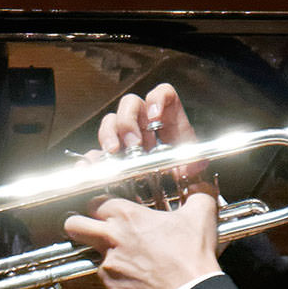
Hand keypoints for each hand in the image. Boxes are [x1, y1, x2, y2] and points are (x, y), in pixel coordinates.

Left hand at [63, 192, 220, 288]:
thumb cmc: (192, 254)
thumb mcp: (200, 214)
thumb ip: (197, 193)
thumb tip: (200, 186)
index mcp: (126, 215)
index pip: (94, 201)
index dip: (100, 204)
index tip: (108, 208)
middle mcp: (111, 238)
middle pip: (73, 225)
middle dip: (79, 225)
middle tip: (92, 227)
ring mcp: (109, 264)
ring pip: (92, 255)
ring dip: (106, 255)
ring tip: (130, 257)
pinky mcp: (112, 287)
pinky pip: (108, 279)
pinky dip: (119, 277)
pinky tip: (138, 275)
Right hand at [83, 83, 213, 193]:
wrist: (169, 194)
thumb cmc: (181, 173)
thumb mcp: (193, 169)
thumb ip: (195, 165)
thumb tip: (195, 165)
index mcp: (168, 120)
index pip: (162, 94)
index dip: (157, 99)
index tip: (154, 117)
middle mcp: (145, 124)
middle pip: (130, 103)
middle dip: (129, 121)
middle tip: (132, 143)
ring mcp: (125, 138)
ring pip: (111, 121)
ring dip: (110, 134)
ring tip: (113, 152)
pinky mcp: (110, 156)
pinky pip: (95, 151)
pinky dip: (91, 158)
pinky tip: (93, 166)